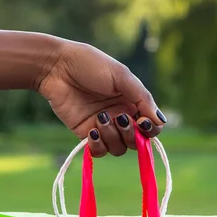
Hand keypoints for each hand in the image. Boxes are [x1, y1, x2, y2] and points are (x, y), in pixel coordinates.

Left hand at [37, 40, 166, 156]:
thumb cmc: (89, 64)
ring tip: (99, 119)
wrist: (56, 67)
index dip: (150, 130)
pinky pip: (100, 151)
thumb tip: (160, 122)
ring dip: (112, 137)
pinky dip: (98, 146)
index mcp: (134, 102)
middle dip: (131, 134)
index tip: (142, 122)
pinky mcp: (86, 134)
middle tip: (118, 118)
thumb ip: (143, 99)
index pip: (152, 127)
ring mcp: (104, 127)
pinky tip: (92, 130)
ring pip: (119, 148)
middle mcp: (121, 117)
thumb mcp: (121, 76)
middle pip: (137, 142)